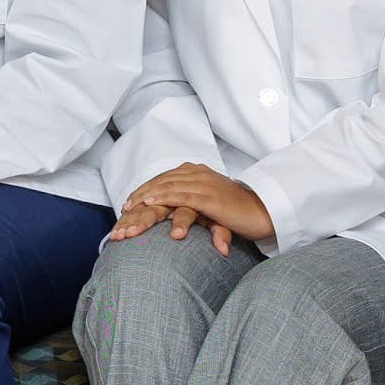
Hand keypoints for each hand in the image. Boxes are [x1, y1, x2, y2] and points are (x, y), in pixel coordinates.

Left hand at [110, 165, 274, 249]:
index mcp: (196, 172)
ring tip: (130, 208)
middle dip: (140, 194)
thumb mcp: (208, 201)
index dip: (144, 189)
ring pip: (167, 187)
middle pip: (161, 182)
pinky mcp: (209, 198)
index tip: (128, 202)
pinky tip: (148, 204)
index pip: (163, 178)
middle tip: (123, 208)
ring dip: (145, 198)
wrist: (262, 212)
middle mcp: (197, 173)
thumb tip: (171, 208)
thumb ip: (189, 200)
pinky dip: (162, 198)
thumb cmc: (235, 210)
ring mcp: (203, 183)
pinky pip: (181, 196)